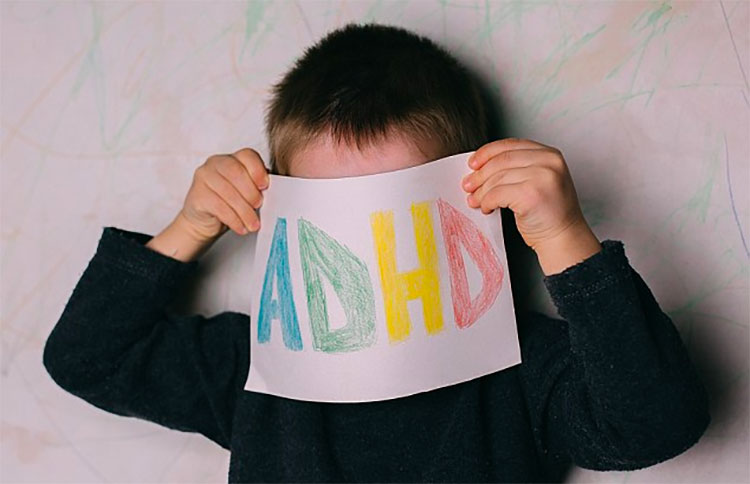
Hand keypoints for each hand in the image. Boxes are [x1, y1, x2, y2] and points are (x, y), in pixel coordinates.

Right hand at [179, 148, 268, 241]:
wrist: (205, 220)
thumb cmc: (230, 203)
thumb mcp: (246, 191)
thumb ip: (257, 187)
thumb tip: (274, 192)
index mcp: (232, 158)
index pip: (247, 156)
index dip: (258, 170)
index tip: (265, 186)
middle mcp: (216, 163)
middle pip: (236, 172)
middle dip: (251, 192)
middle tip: (259, 206)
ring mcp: (203, 177)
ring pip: (227, 192)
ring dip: (244, 211)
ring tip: (253, 224)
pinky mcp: (196, 195)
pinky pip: (218, 206)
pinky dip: (233, 219)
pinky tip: (241, 227)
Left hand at [461, 137, 601, 274]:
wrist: (563, 238)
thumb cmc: (549, 214)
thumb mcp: (538, 181)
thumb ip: (517, 169)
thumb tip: (481, 168)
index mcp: (549, 154)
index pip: (510, 145)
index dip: (487, 153)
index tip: (474, 163)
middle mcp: (548, 162)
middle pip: (501, 161)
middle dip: (480, 175)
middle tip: (468, 185)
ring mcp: (542, 177)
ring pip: (497, 178)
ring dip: (481, 191)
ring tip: (475, 200)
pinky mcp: (531, 194)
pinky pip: (497, 194)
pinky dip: (487, 201)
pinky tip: (487, 207)